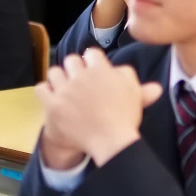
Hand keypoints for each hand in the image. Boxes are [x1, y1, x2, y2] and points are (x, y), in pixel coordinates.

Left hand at [36, 49, 162, 168]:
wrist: (111, 141)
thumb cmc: (124, 119)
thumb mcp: (136, 98)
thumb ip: (140, 86)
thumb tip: (155, 86)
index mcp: (101, 70)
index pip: (91, 53)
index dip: (91, 62)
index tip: (92, 71)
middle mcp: (82, 76)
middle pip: (71, 60)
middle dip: (74, 69)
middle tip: (78, 83)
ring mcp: (65, 89)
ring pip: (54, 72)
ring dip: (58, 80)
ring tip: (63, 90)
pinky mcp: (53, 104)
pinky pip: (41, 89)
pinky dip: (45, 92)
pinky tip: (51, 98)